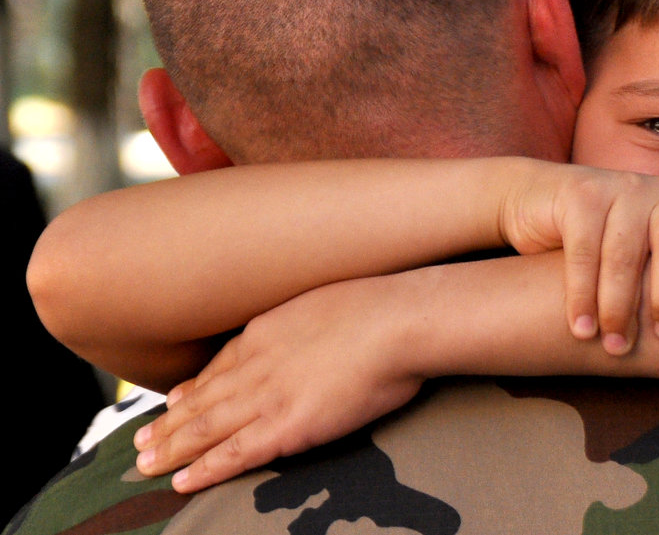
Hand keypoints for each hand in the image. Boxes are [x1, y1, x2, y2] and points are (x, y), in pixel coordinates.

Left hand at [134, 277, 421, 492]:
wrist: (398, 320)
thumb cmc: (381, 305)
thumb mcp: (330, 297)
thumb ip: (309, 318)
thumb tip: (315, 326)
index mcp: (268, 330)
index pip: (221, 364)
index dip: (194, 386)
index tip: (174, 399)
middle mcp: (257, 362)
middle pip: (203, 397)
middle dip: (169, 421)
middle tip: (139, 440)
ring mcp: (268, 394)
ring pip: (207, 427)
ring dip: (173, 447)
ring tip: (145, 464)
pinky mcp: (287, 426)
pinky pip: (236, 453)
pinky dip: (206, 469)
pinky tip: (183, 482)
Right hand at [498, 163, 658, 353]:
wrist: (536, 201)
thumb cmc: (608, 244)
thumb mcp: (651, 254)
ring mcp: (624, 187)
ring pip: (627, 254)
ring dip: (620, 307)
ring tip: (616, 346)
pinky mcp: (582, 192)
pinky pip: (586, 250)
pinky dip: (582, 295)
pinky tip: (581, 328)